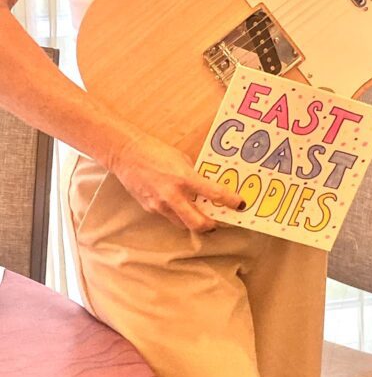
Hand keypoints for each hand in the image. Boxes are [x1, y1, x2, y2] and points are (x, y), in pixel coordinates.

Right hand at [108, 132, 242, 232]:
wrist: (127, 155)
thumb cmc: (156, 152)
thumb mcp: (182, 159)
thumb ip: (193, 175)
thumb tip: (204, 187)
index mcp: (184, 178)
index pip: (214, 193)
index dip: (230, 201)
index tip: (240, 204)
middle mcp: (173, 196)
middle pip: (199, 223)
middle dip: (212, 225)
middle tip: (220, 221)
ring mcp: (160, 205)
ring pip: (183, 224)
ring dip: (195, 223)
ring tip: (203, 216)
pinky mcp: (150, 209)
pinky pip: (169, 217)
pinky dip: (178, 215)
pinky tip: (181, 207)